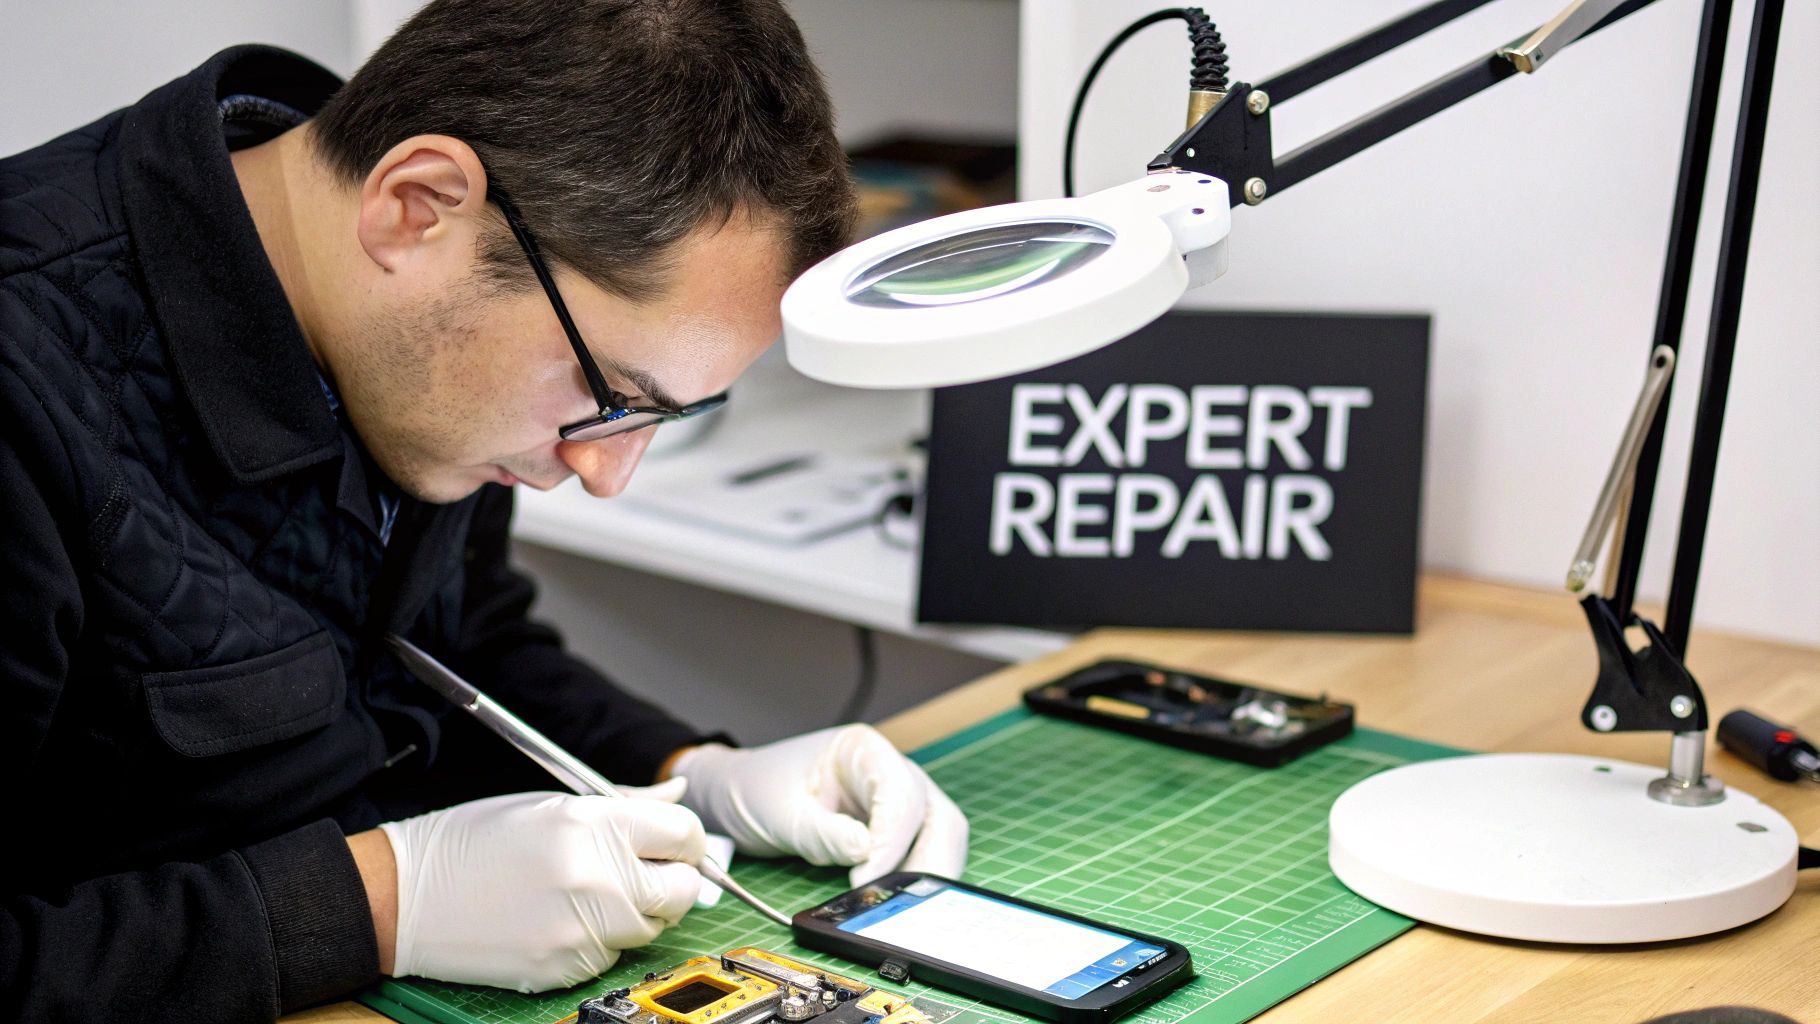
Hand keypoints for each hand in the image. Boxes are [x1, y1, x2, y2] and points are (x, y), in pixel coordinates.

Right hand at [372, 782, 703, 991]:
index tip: (674, 843)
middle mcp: (596, 878)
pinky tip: (562, 918)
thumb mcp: (549, 803)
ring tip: (589, 892)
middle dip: (671, 879)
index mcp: (592, 824)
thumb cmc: (472, 843)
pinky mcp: (566, 967)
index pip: (682, 833)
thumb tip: (678, 791)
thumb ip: (624, 803)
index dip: (683, 838)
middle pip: (681, 888)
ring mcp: (583, 929)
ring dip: (636, 911)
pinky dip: (601, 940)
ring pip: (651, 926)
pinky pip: (612, 955)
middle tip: (643, 871)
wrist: (406, 897)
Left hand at [674, 725, 967, 885]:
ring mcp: (890, 801)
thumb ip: (824, 834)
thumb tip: (866, 854)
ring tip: (902, 906)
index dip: (892, 840)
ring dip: (925, 872)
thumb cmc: (755, 789)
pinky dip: (910, 878)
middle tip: (909, 901)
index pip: (900, 794)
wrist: (734, 796)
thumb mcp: (781, 813)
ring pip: (935, 835)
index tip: (867, 878)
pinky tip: (894, 901)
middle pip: (935, 815)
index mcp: (863, 750)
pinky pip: (914, 853)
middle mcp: (887, 771)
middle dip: (930, 859)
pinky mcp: (886, 830)